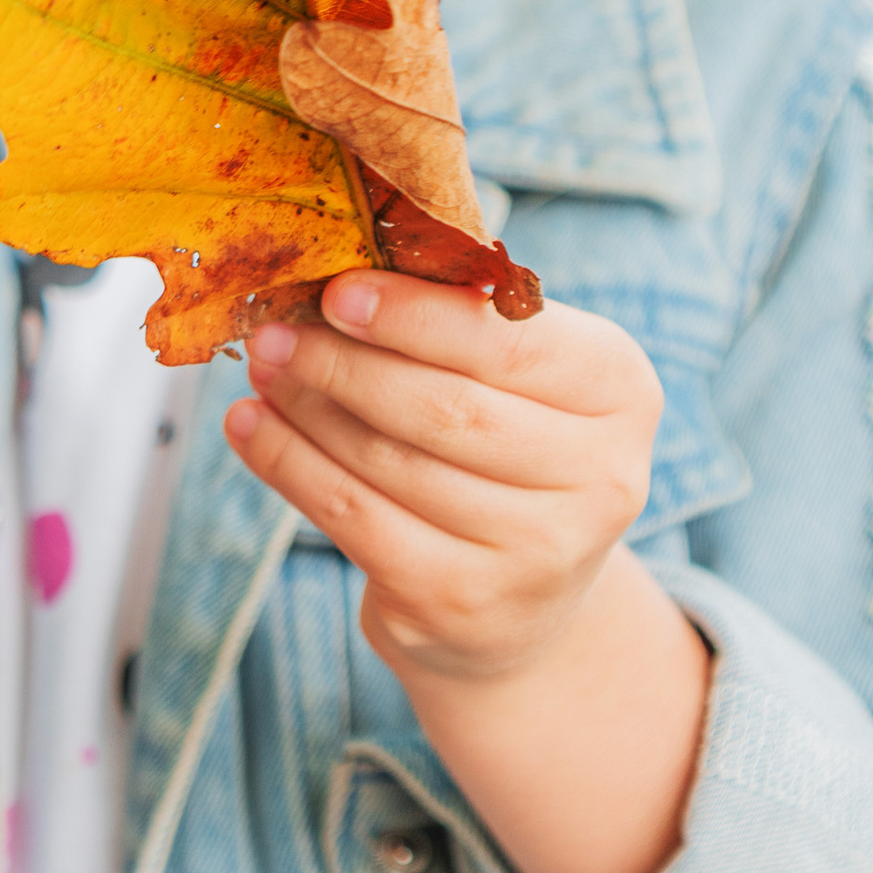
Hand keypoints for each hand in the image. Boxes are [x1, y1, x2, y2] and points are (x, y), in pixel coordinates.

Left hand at [222, 270, 708, 872]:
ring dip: (307, 408)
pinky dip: (290, 466)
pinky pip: (356, 519)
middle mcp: (601, 478)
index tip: (338, 290)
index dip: (416, 317)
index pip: (511, 345)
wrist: (526, 602)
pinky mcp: (465, 603)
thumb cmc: (509, 451)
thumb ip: (457, 326)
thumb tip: (336, 269)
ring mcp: (537, 553)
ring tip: (261, 367)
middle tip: (276, 329)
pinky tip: (251, 428)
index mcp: (622, 391)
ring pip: (392, 463)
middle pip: (446, 409)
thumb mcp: (519, 381)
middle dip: (346, 363)